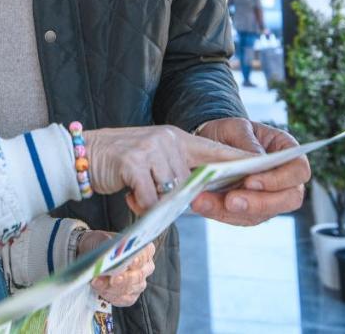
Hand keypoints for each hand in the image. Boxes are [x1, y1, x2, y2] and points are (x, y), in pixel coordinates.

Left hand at [77, 231, 154, 306]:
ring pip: (130, 289)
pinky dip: (111, 295)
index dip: (138, 260)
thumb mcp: (101, 239)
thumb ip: (107, 244)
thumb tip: (111, 253)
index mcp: (143, 249)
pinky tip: (102, 290)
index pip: (144, 255)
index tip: (130, 262)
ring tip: (98, 282)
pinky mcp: (130, 296)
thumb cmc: (100, 245)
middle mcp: (145, 266)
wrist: (93, 258)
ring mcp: (139, 283)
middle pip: (138, 275)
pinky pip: (124, 299)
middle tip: (112, 278)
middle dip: (124, 278)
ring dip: (112, 287)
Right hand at [85, 126, 250, 210]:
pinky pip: (150, 199)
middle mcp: (168, 139)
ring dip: (155, 203)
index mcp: (178, 138)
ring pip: (171, 192)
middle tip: (150, 196)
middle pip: (191, 182)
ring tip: (136, 193)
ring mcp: (151, 149)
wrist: (82, 153)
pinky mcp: (133, 162)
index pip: (216, 149)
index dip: (239, 160)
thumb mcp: (153, 159)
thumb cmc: (120, 163)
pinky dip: (141, 206)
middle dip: (175, 198)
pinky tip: (128, 195)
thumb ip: (175, 172)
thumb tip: (195, 198)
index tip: (263, 166)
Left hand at [190, 119, 308, 225]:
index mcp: (287, 152)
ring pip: (262, 214)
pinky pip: (240, 218)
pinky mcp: (250, 209)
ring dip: (234, 212)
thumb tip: (256, 159)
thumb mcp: (236, 128)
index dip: (280, 180)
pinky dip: (220, 213)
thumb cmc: (229, 132)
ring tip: (206, 202)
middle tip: (231, 201)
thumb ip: (247, 142)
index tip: (251, 181)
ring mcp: (269, 197)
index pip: (299, 170)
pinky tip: (203, 204)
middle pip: (288, 199)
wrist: (211, 142)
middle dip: (260, 203)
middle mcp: (284, 178)